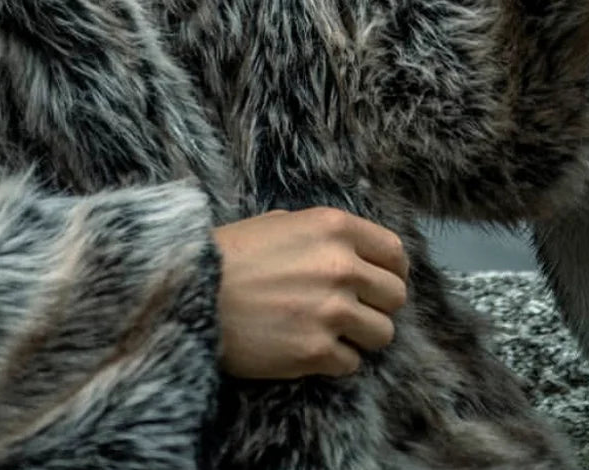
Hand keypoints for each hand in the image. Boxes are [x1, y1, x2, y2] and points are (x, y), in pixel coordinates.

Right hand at [212, 207, 408, 379]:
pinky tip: (311, 348)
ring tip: (333, 331)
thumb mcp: (280, 223)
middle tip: (354, 310)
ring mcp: (331, 311)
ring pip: (383, 333)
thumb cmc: (231, 254)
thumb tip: (353, 252)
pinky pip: (352, 364)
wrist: (193, 292)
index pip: (395, 253)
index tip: (380, 282)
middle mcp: (341, 266)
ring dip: (361, 335)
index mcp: (334, 228)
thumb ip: (322, 235)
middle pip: (395, 296)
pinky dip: (335, 360)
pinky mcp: (316, 350)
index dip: (392, 271)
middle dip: (378, 305)